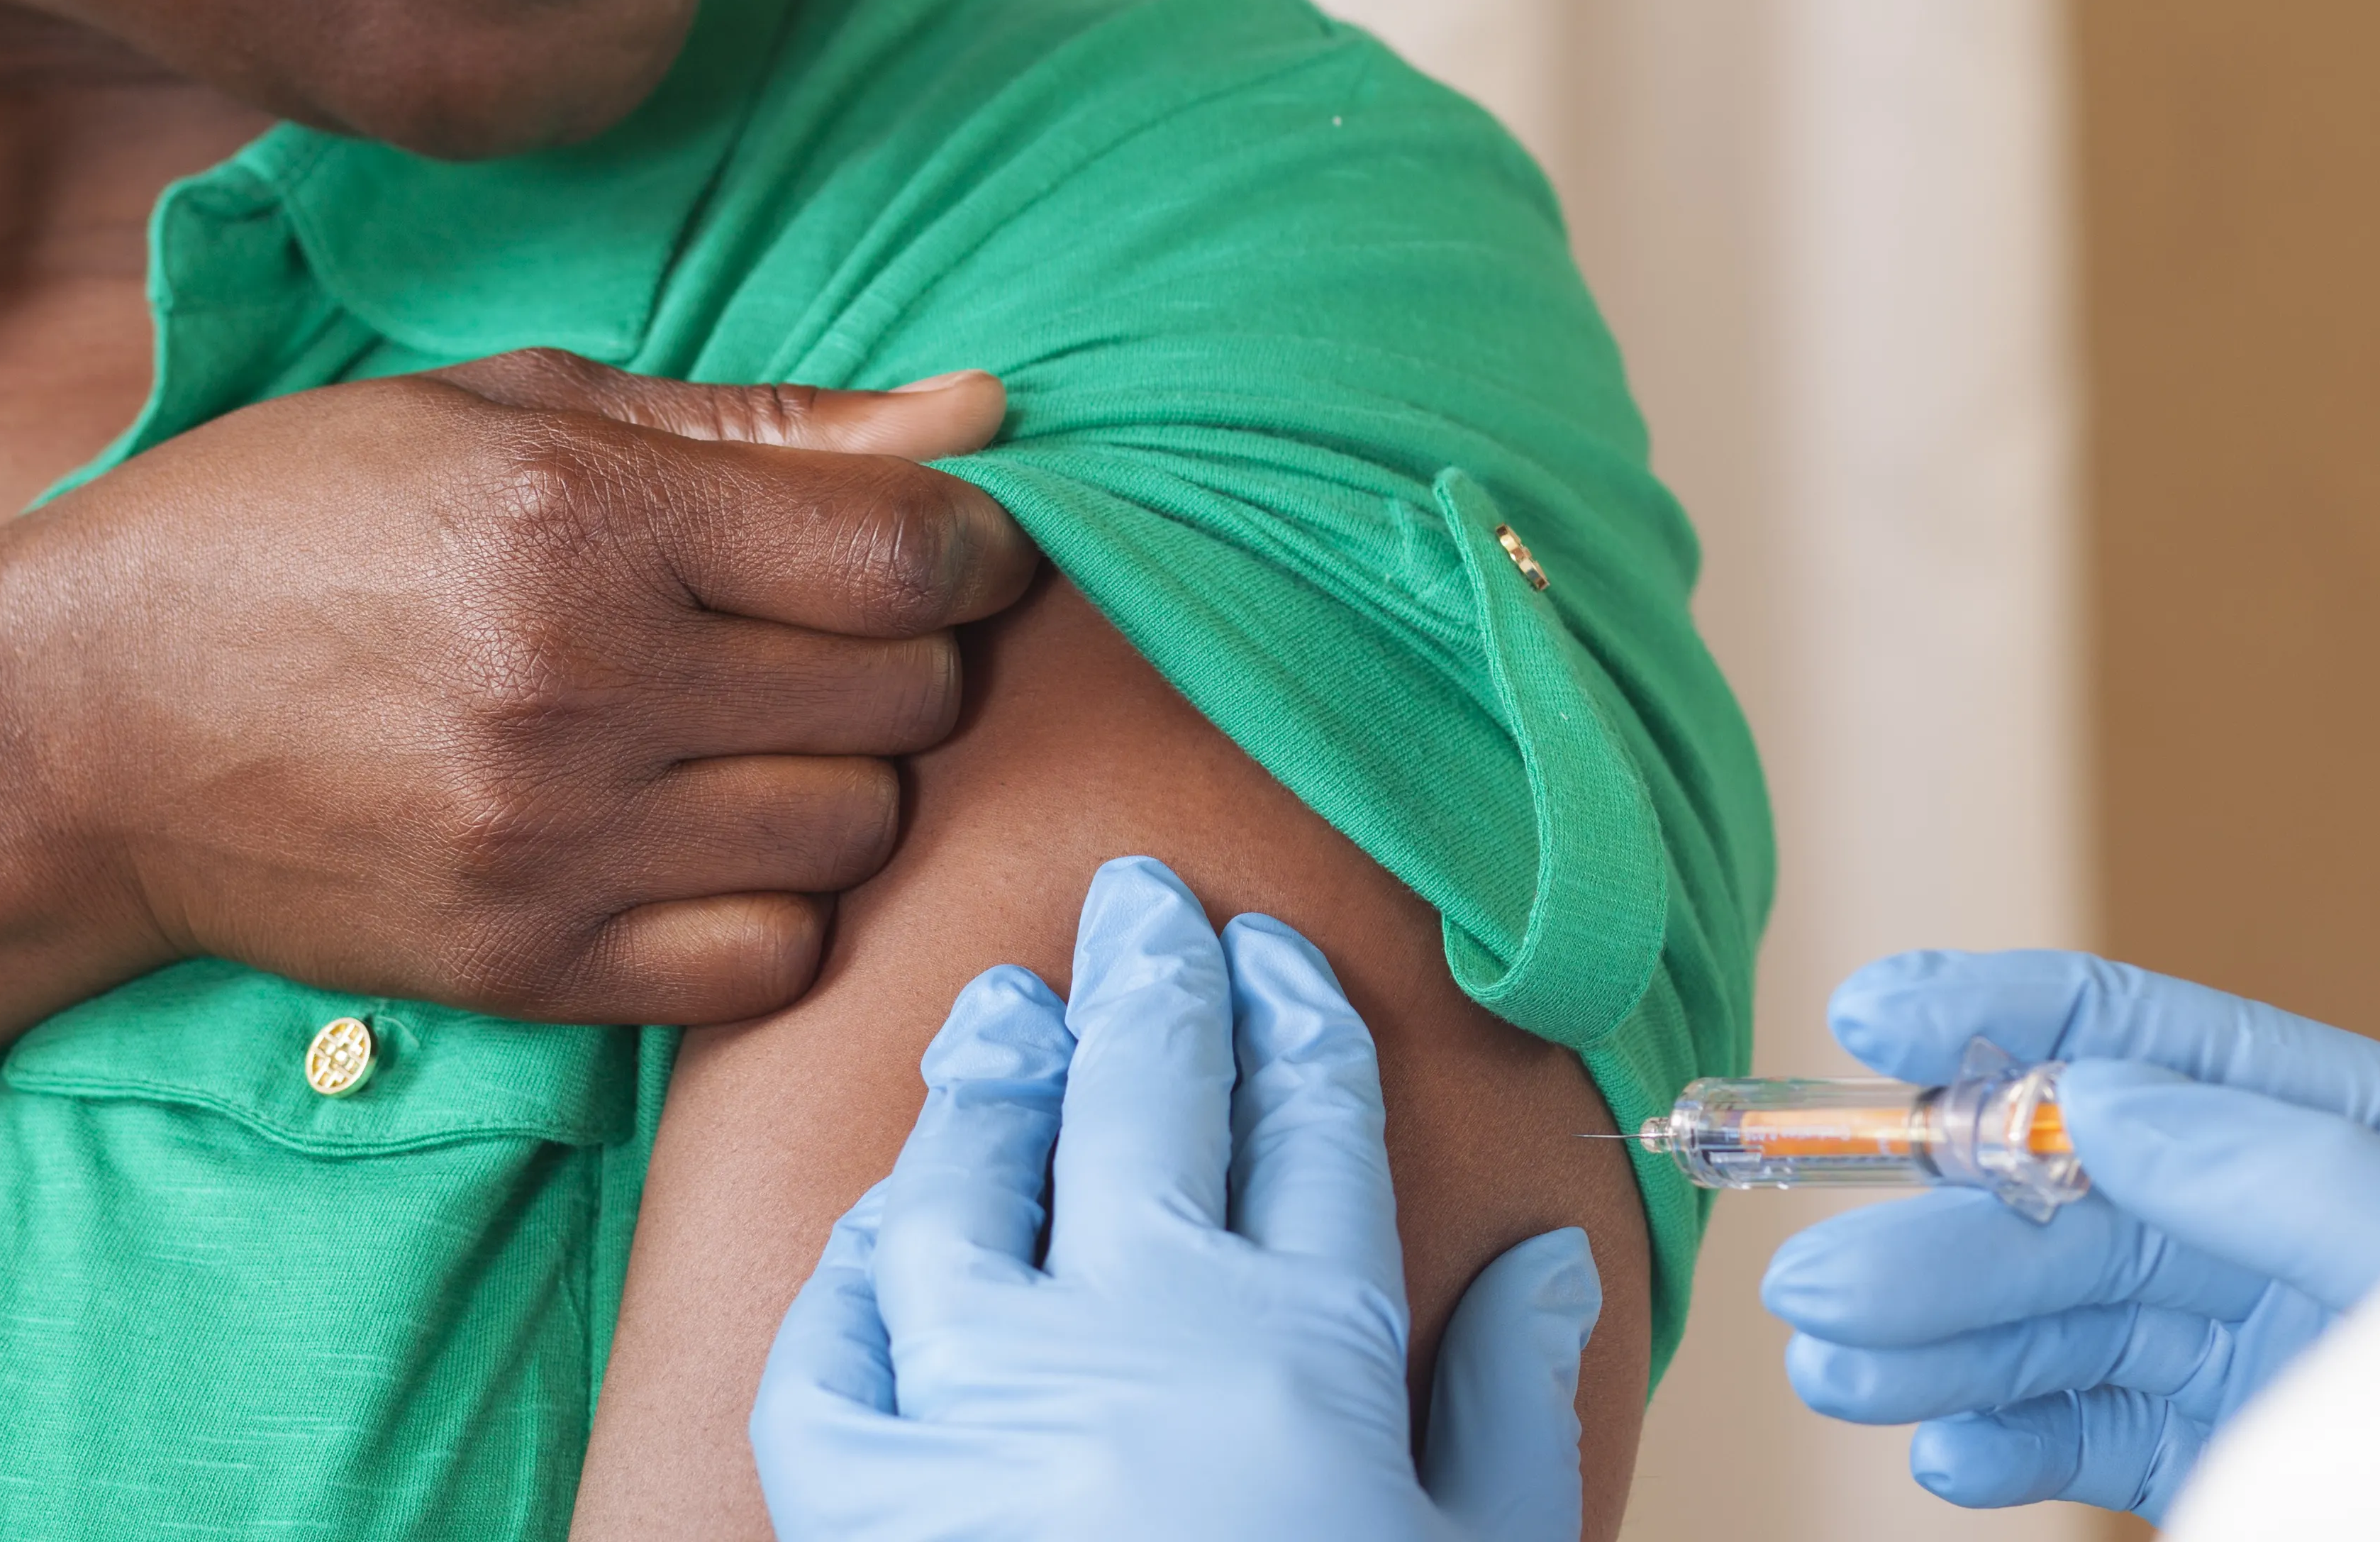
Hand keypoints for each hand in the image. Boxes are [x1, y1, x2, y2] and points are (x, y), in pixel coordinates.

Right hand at [0, 349, 1034, 1021]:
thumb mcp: (510, 408)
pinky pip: (769, 961)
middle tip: (829, 631)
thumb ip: (766, 423)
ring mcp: (551, 840)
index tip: (951, 541)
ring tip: (754, 732)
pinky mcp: (520, 966)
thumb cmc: (294, 523)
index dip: (975, 544)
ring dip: (845, 779)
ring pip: (859, 831)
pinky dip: (774, 903)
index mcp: (581, 515)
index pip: (905, 552)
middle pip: (907, 696)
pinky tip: (704, 838)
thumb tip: (989, 411)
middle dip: (907, 653)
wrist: (72, 723)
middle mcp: (580, 684)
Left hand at [750, 856, 1597, 1541]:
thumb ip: (1512, 1411)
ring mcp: (980, 1415)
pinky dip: (852, 1277)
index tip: (1273, 951)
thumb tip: (1550, 1259)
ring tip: (1003, 1016)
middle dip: (1148, 977)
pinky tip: (884, 1231)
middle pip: (1144, 1100)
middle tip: (1136, 899)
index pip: (1308, 1120)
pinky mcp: (856, 1511)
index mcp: (1306, 1347)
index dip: (1292, 1016)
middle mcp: (1136, 1338)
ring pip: (967, 1188)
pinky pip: (829, 1353)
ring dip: (989, 1085)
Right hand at [1764, 949, 2379, 1519]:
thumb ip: (2294, 1175)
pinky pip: (2102, 1432)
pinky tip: (1943, 1447)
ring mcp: (2267, 1346)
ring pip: (2066, 1321)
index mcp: (2365, 1136)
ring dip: (1941, 1339)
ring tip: (1836, 1364)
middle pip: (2081, 1201)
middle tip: (1820, 1272)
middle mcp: (2299, 1231)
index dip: (2009, 1012)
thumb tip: (2109, 1100)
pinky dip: (2011, 1440)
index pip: (2160, 1042)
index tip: (1877, 1012)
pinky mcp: (2245, 1445)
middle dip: (1941, 1227)